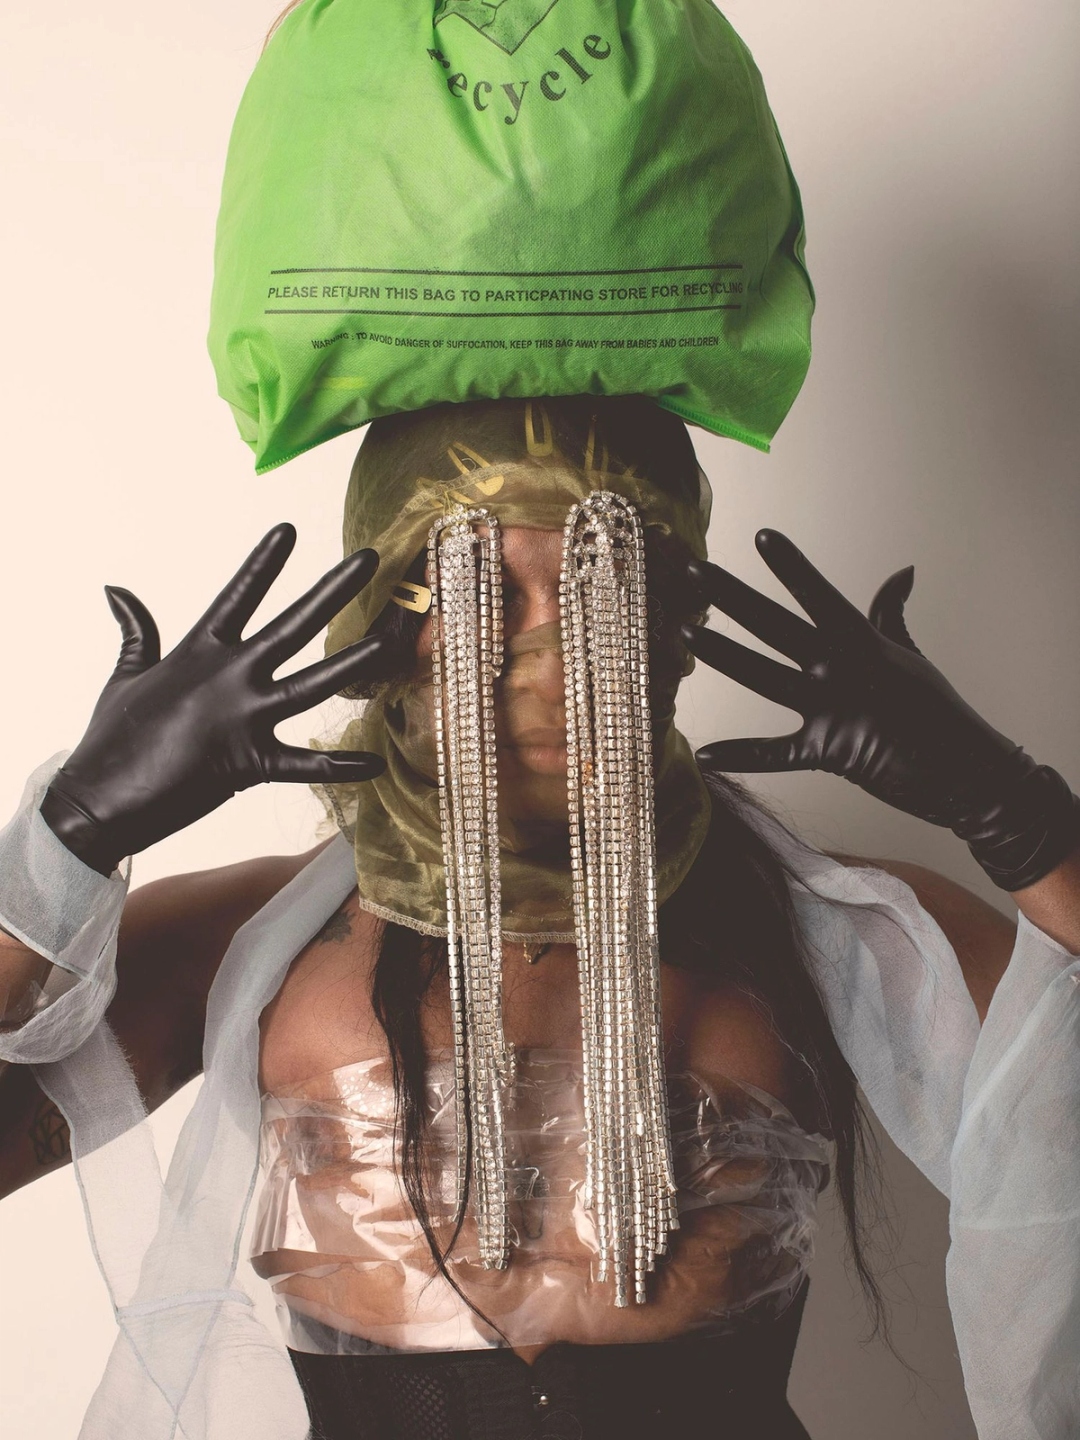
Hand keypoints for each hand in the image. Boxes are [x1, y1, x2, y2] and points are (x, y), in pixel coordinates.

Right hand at [40, 524, 391, 874]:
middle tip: (369, 560)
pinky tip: (374, 764)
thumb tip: (115, 590)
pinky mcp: (251, 765)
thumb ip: (136, 632)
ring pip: (312, 686)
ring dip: (353, 664)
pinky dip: (339, 767)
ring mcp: (243, 720)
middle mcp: (228, 679)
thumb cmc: (110, 739)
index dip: (263, 563)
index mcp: (198, 653)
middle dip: (333, 591)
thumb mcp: (125, 675)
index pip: (237, 595)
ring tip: (388, 643)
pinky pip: (305, 765)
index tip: (288, 529)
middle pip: (292, 626)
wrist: (97, 800)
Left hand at [682, 530, 1079, 890]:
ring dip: (722, 654)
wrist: (965, 771)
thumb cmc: (935, 710)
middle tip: (692, 568)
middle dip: (730, 596)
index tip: (762, 536)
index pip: (820, 594)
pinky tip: (705, 755)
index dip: (791, 566)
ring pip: (764, 675)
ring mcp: (833, 709)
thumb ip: (888, 615)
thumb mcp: (909, 655)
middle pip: (775, 625)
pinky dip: (742, 756)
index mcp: (863, 642)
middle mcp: (842, 669)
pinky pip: (777, 754)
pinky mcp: (828, 752)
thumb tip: (901, 572)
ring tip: (681, 632)